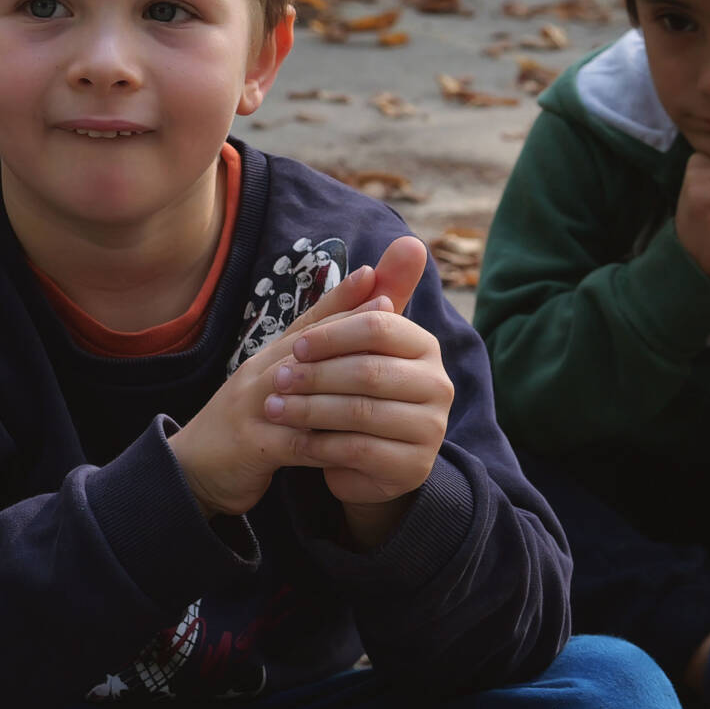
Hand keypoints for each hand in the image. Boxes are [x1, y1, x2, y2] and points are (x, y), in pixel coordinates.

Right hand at [168, 257, 398, 517]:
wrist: (191, 471)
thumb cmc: (240, 429)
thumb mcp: (269, 394)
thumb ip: (303, 370)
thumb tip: (335, 349)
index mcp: (264, 362)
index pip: (304, 325)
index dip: (336, 298)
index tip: (370, 274)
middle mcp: (257, 376)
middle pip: (306, 343)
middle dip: (347, 321)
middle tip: (386, 301)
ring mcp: (252, 408)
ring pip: (303, 384)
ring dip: (343, 373)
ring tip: (383, 365)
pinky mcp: (252, 446)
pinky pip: (297, 440)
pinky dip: (330, 441)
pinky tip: (362, 441)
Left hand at [262, 236, 451, 544]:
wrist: (367, 460)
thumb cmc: (359, 389)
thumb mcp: (361, 342)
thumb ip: (381, 293)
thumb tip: (409, 241)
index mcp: (426, 347)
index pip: (380, 327)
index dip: (332, 335)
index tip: (295, 345)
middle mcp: (438, 387)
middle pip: (367, 371)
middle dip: (314, 375)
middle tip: (275, 380)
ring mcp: (431, 430)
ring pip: (360, 413)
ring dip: (308, 409)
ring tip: (272, 409)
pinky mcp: (413, 467)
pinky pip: (358, 451)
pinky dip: (318, 445)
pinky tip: (291, 441)